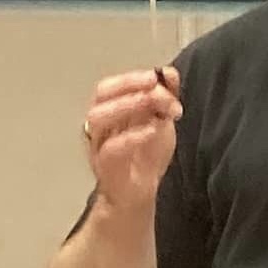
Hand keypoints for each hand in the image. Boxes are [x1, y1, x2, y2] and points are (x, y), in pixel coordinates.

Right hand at [81, 67, 181, 214]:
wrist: (138, 195)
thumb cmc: (145, 158)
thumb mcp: (161, 123)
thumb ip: (165, 98)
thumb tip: (169, 72)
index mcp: (110, 112)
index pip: (110, 86)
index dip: (132, 78)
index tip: (158, 77)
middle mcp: (100, 126)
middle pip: (101, 94)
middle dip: (129, 85)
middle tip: (157, 86)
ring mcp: (99, 145)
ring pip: (98, 117)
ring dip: (129, 105)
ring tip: (157, 107)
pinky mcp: (106, 167)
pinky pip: (111, 148)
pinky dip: (133, 136)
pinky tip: (153, 130)